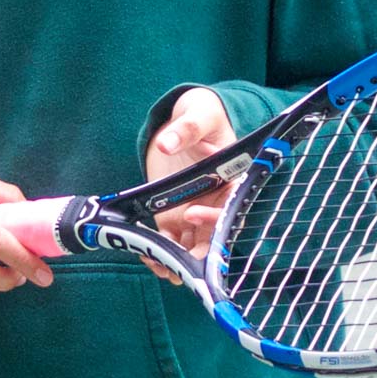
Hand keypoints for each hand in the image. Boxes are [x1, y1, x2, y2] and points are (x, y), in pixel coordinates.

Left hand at [140, 88, 237, 283]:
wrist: (184, 118)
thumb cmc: (201, 114)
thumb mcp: (198, 115)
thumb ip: (186, 129)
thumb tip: (167, 144)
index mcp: (230, 183)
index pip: (228, 209)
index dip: (212, 219)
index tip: (191, 214)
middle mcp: (214, 203)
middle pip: (211, 239)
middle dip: (195, 255)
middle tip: (174, 263)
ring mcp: (193, 212)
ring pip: (190, 248)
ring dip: (175, 260)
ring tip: (156, 262)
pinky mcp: (172, 216)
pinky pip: (170, 241)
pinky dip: (160, 252)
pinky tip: (146, 255)